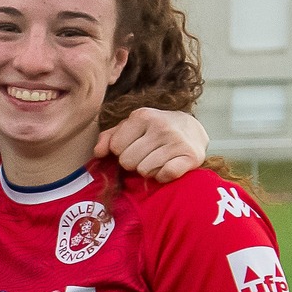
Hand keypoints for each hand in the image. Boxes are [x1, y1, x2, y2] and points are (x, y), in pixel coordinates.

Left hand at [93, 108, 207, 181]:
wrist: (192, 129)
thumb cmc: (153, 130)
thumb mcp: (130, 127)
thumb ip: (109, 137)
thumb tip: (98, 153)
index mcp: (142, 116)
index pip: (115, 147)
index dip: (121, 152)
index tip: (132, 147)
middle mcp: (161, 126)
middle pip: (128, 161)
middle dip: (133, 163)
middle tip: (145, 155)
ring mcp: (177, 141)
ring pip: (144, 171)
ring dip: (148, 170)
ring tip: (157, 160)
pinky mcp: (191, 157)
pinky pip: (164, 176)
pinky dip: (163, 176)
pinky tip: (167, 166)